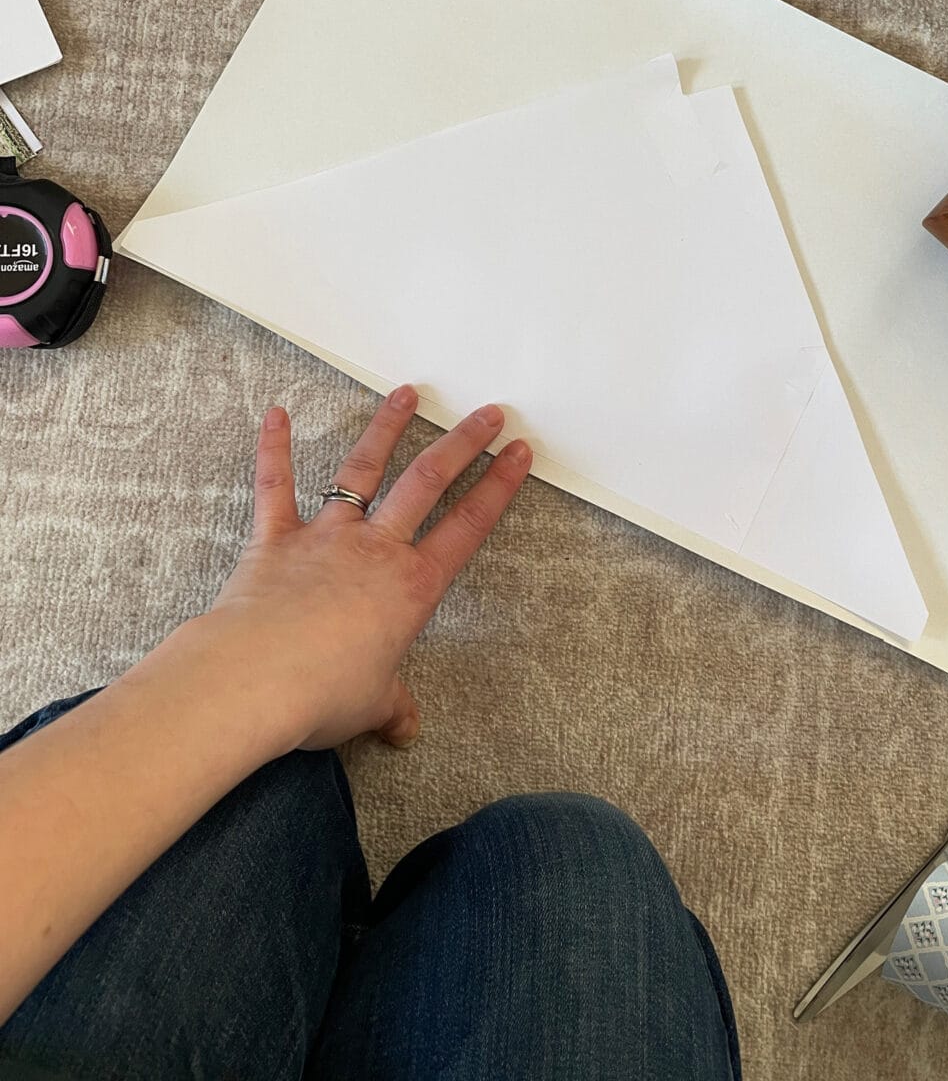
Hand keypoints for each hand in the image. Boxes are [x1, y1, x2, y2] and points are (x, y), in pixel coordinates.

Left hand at [207, 387, 531, 750]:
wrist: (254, 679)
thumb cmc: (321, 693)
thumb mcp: (372, 704)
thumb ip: (392, 707)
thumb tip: (404, 730)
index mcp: (412, 587)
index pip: (468, 527)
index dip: (498, 488)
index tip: (518, 453)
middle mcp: (376, 549)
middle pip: (427, 483)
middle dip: (462, 443)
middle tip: (487, 412)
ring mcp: (326, 536)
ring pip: (362, 468)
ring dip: (386, 427)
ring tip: (406, 392)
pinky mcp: (276, 538)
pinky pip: (274, 485)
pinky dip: (272, 448)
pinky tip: (275, 413)